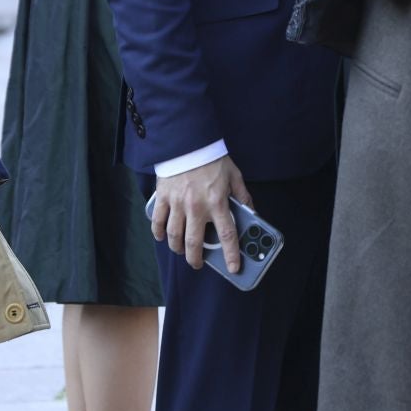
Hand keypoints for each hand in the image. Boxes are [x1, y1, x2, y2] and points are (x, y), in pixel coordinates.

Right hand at [151, 156, 253, 274]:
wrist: (189, 141)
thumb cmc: (213, 159)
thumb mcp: (234, 176)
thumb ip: (243, 196)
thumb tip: (251, 213)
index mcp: (217, 202)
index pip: (226, 235)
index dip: (231, 255)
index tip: (234, 268)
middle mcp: (196, 207)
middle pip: (195, 243)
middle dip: (197, 259)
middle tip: (199, 263)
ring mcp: (177, 203)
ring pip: (174, 236)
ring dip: (178, 249)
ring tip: (182, 251)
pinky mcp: (163, 197)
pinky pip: (158, 221)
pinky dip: (159, 233)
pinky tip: (162, 237)